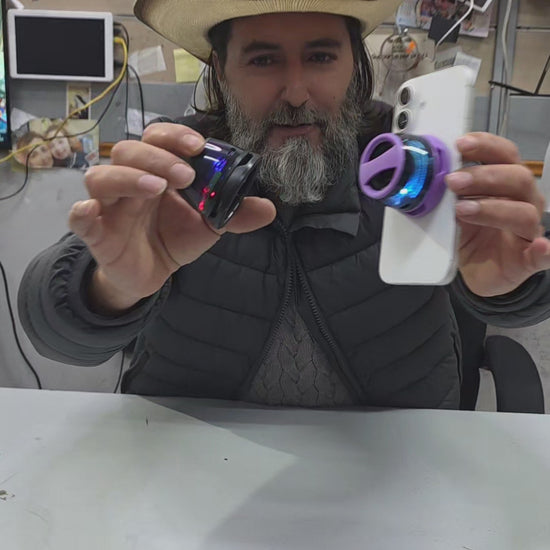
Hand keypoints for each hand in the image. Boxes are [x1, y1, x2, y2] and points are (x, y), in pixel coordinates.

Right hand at [68, 123, 275, 311]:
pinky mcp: (96, 232)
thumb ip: (234, 215)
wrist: (151, 274)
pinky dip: (81, 211)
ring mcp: (110, 205)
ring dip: (128, 177)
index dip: (174, 137)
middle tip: (185, 175)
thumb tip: (268, 208)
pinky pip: (78, 215)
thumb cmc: (174, 238)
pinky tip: (91, 211)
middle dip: (158, 157)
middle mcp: (130, 181)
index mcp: (157, 172)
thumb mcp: (208, 226)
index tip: (198, 146)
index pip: (158, 139)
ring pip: (102, 176)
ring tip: (156, 188)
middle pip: (129, 151)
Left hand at [446, 132, 549, 296]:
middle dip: (484, 176)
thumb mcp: (454, 209)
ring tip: (462, 210)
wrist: (472, 271)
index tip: (460, 145)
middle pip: (519, 178)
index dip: (486, 146)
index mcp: (505, 184)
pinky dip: (544, 250)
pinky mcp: (528, 259)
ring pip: (525, 213)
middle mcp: (523, 202)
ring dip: (493, 209)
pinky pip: (543, 255)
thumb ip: (450, 192)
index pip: (506, 156)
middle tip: (453, 181)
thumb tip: (431, 174)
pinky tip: (539, 246)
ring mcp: (528, 231)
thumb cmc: (469, 233)